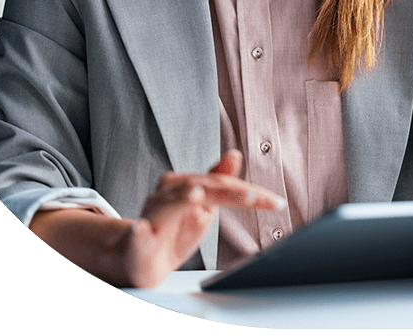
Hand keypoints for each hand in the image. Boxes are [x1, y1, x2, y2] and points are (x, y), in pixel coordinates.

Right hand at [118, 149, 283, 287]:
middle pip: (203, 187)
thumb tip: (235, 153)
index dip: (249, 191)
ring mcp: (152, 213)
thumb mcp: (204, 207)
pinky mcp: (137, 238)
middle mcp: (168, 192)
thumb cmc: (175, 230)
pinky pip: (138, 232)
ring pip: (170, 202)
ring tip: (196, 197)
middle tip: (256, 197)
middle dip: (231, 192)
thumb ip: (219, 182)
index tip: (275, 202)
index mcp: (186, 183)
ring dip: (183, 199)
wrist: (143, 259)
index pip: (222, 183)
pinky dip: (140, 231)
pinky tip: (143, 229)